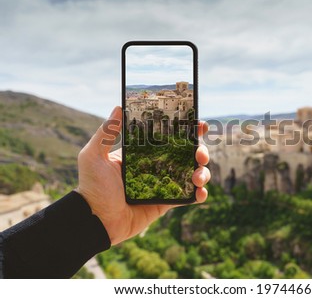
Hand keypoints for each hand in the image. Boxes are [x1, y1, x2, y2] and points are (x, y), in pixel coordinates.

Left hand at [77, 106, 209, 244]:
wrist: (96, 221)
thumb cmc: (92, 187)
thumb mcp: (93, 156)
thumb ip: (105, 132)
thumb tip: (118, 107)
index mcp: (143, 153)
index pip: (169, 137)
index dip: (187, 130)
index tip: (199, 124)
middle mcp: (156, 166)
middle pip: (187, 154)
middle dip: (200, 150)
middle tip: (199, 153)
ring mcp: (163, 185)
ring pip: (192, 173)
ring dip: (202, 172)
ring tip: (198, 177)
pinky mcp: (166, 203)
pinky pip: (188, 197)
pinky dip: (199, 194)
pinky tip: (199, 192)